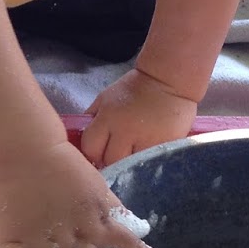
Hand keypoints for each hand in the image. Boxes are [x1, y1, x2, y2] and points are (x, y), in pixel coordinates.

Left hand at [81, 67, 199, 168]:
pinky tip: (146, 156)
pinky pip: (149, 164)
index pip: (90, 147)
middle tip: (115, 156)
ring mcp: (146, 141)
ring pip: (129, 167)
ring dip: (128, 164)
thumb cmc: (134, 88)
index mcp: (108, 118)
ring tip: (131, 156)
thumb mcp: (106, 97)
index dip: (92, 152)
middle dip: (109, 160)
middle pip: (109, 161)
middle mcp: (125, 132)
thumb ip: (93, 117)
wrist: (168, 81)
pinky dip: (146, 162)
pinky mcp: (163, 147)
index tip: (98, 152)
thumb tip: (80, 138)